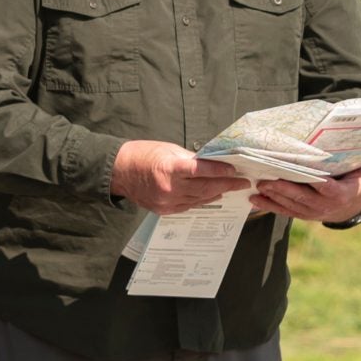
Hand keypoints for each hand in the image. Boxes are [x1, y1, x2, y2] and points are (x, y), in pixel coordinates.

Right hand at [109, 140, 249, 214]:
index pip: (201, 171)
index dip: (221, 171)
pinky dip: (202, 200)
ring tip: (231, 188)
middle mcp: (169, 188)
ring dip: (217, 193)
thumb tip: (211, 164)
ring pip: (200, 199)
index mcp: (169, 168)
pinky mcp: (164, 210)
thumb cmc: (143, 155)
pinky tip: (213, 195)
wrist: (118, 172)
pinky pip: (189, 206)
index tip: (235, 170)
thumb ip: (190, 160)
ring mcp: (166, 202)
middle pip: (205, 188)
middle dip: (226, 185)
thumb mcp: (168, 150)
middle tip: (242, 182)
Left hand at [250, 159, 360, 224]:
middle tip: (267, 180)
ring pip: (292, 205)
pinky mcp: (304, 215)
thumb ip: (359, 157)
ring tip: (258, 186)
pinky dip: (270, 206)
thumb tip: (351, 136)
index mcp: (343, 193)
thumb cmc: (358, 177)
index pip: (328, 188)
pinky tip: (255, 199)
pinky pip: (286, 211)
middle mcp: (327, 206)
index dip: (316, 183)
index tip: (303, 174)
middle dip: (284, 189)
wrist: (354, 204)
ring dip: (274, 197)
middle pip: (303, 197)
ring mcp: (314, 212)